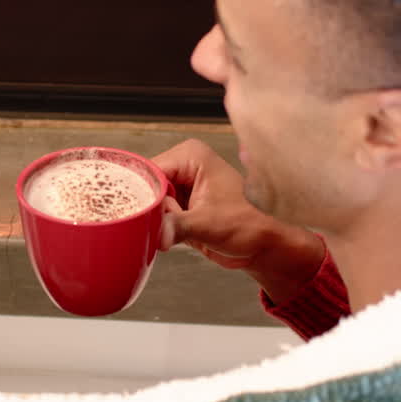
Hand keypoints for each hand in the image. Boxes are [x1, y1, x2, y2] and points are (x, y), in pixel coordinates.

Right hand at [152, 139, 325, 303]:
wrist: (264, 245)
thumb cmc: (252, 224)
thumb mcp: (211, 224)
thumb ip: (179, 225)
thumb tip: (157, 233)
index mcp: (191, 156)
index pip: (149, 171)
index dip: (141, 194)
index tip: (136, 215)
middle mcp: (183, 167)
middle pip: (144, 185)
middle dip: (146, 209)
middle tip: (150, 228)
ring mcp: (180, 186)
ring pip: (148, 202)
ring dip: (151, 220)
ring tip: (161, 233)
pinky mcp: (179, 205)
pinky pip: (156, 214)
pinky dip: (156, 227)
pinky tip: (161, 236)